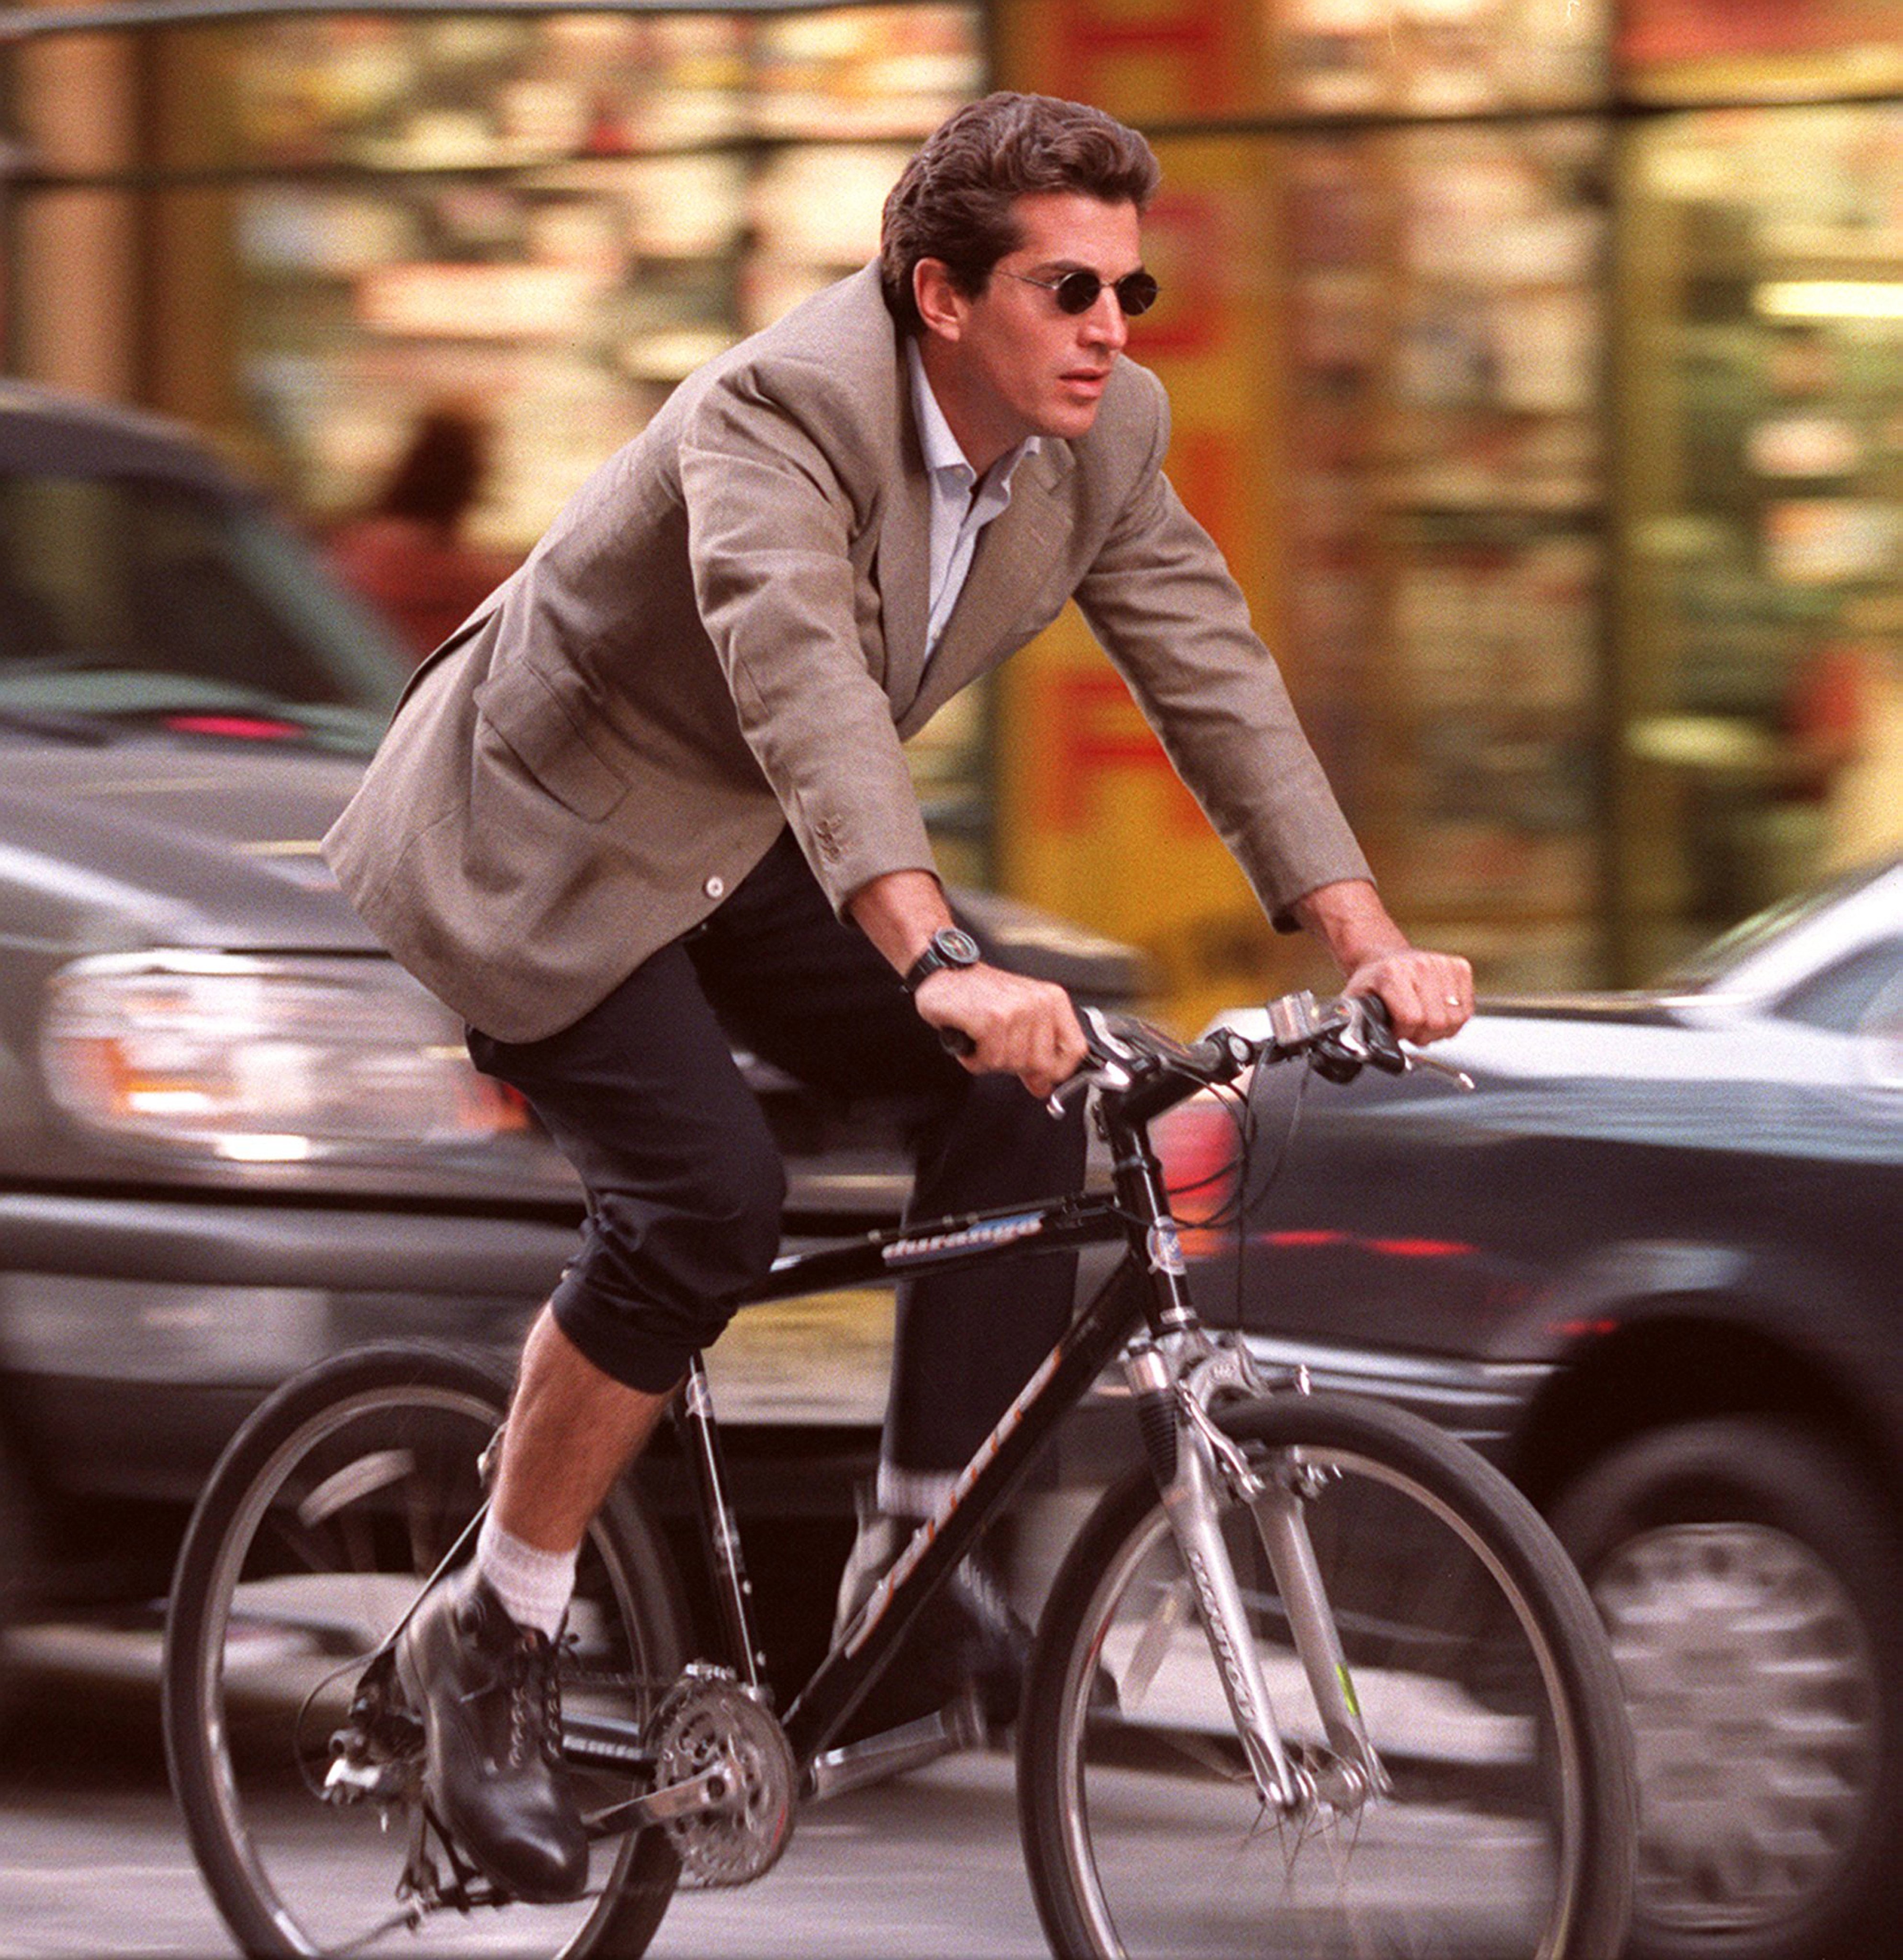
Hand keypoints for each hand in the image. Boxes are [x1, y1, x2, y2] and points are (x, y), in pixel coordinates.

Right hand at [914, 963, 1087, 1099]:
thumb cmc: (979, 994)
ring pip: (1013, 1065)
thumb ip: (1035, 1053)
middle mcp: (1039, 1003)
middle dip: (1014, 1064)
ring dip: (990, 1060)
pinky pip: (989, 1061)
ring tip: (981, 1037)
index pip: (1074, 1049)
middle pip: (1041, 1064)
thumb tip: (1044, 1086)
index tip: (1042, 1077)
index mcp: (1052, 1000)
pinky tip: (970, 1038)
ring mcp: (1017, 1011)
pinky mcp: (992, 1020)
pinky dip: (974, 1058)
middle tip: (996, 1045)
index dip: (1058, 1071)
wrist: (943, 973)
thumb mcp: (1018, 1018)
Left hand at [1340, 946, 1472, 1044]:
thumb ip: (1353, 1025)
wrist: (1385, 957)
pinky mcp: (1460, 967)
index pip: (1411, 1018)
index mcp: (1392, 974)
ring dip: (1439, 1029)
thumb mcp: (1353, 1002)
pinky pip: (1468, 1009)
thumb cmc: (1372, 983)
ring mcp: (1442, 964)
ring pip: (1455, 1019)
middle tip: (1410, 1028)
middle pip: (1436, 1022)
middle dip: (1422, 1034)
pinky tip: (1437, 1013)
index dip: (1403, 1033)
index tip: (1395, 1030)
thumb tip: (1356, 1049)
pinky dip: (1454, 1019)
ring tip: (1423, 1021)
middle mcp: (1420, 965)